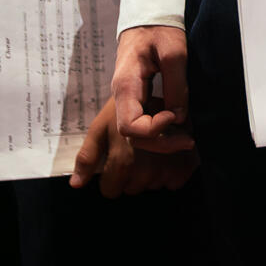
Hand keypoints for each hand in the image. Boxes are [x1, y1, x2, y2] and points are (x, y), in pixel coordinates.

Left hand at [70, 96, 199, 195]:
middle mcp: (145, 164)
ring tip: (153, 147)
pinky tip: (169, 152)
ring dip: (152, 174)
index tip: (117, 163)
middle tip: (137, 151)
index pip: (111, 189)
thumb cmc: (129, 103)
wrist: (168, 76)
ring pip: (154, 185)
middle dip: (131, 176)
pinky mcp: (189, 162)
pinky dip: (172, 173)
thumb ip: (88, 155)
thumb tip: (76, 185)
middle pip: (133, 189)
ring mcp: (168, 165)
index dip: (110, 181)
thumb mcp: (102, 124)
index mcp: (122, 156)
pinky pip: (175, 182)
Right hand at [112, 25, 193, 151]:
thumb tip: (180, 117)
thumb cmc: (159, 28)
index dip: (152, 130)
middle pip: (133, 134)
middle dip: (160, 142)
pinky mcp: (139, 95)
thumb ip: (176, 85)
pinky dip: (162, 127)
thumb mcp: (173, 52)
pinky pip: (145, 119)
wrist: (149, 15)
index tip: (174, 117)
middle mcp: (123, 95)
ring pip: (139, 131)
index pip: (129, 125)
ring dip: (162, 138)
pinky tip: (180, 123)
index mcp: (126, 84)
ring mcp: (130, 96)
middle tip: (188, 141)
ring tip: (187, 138)